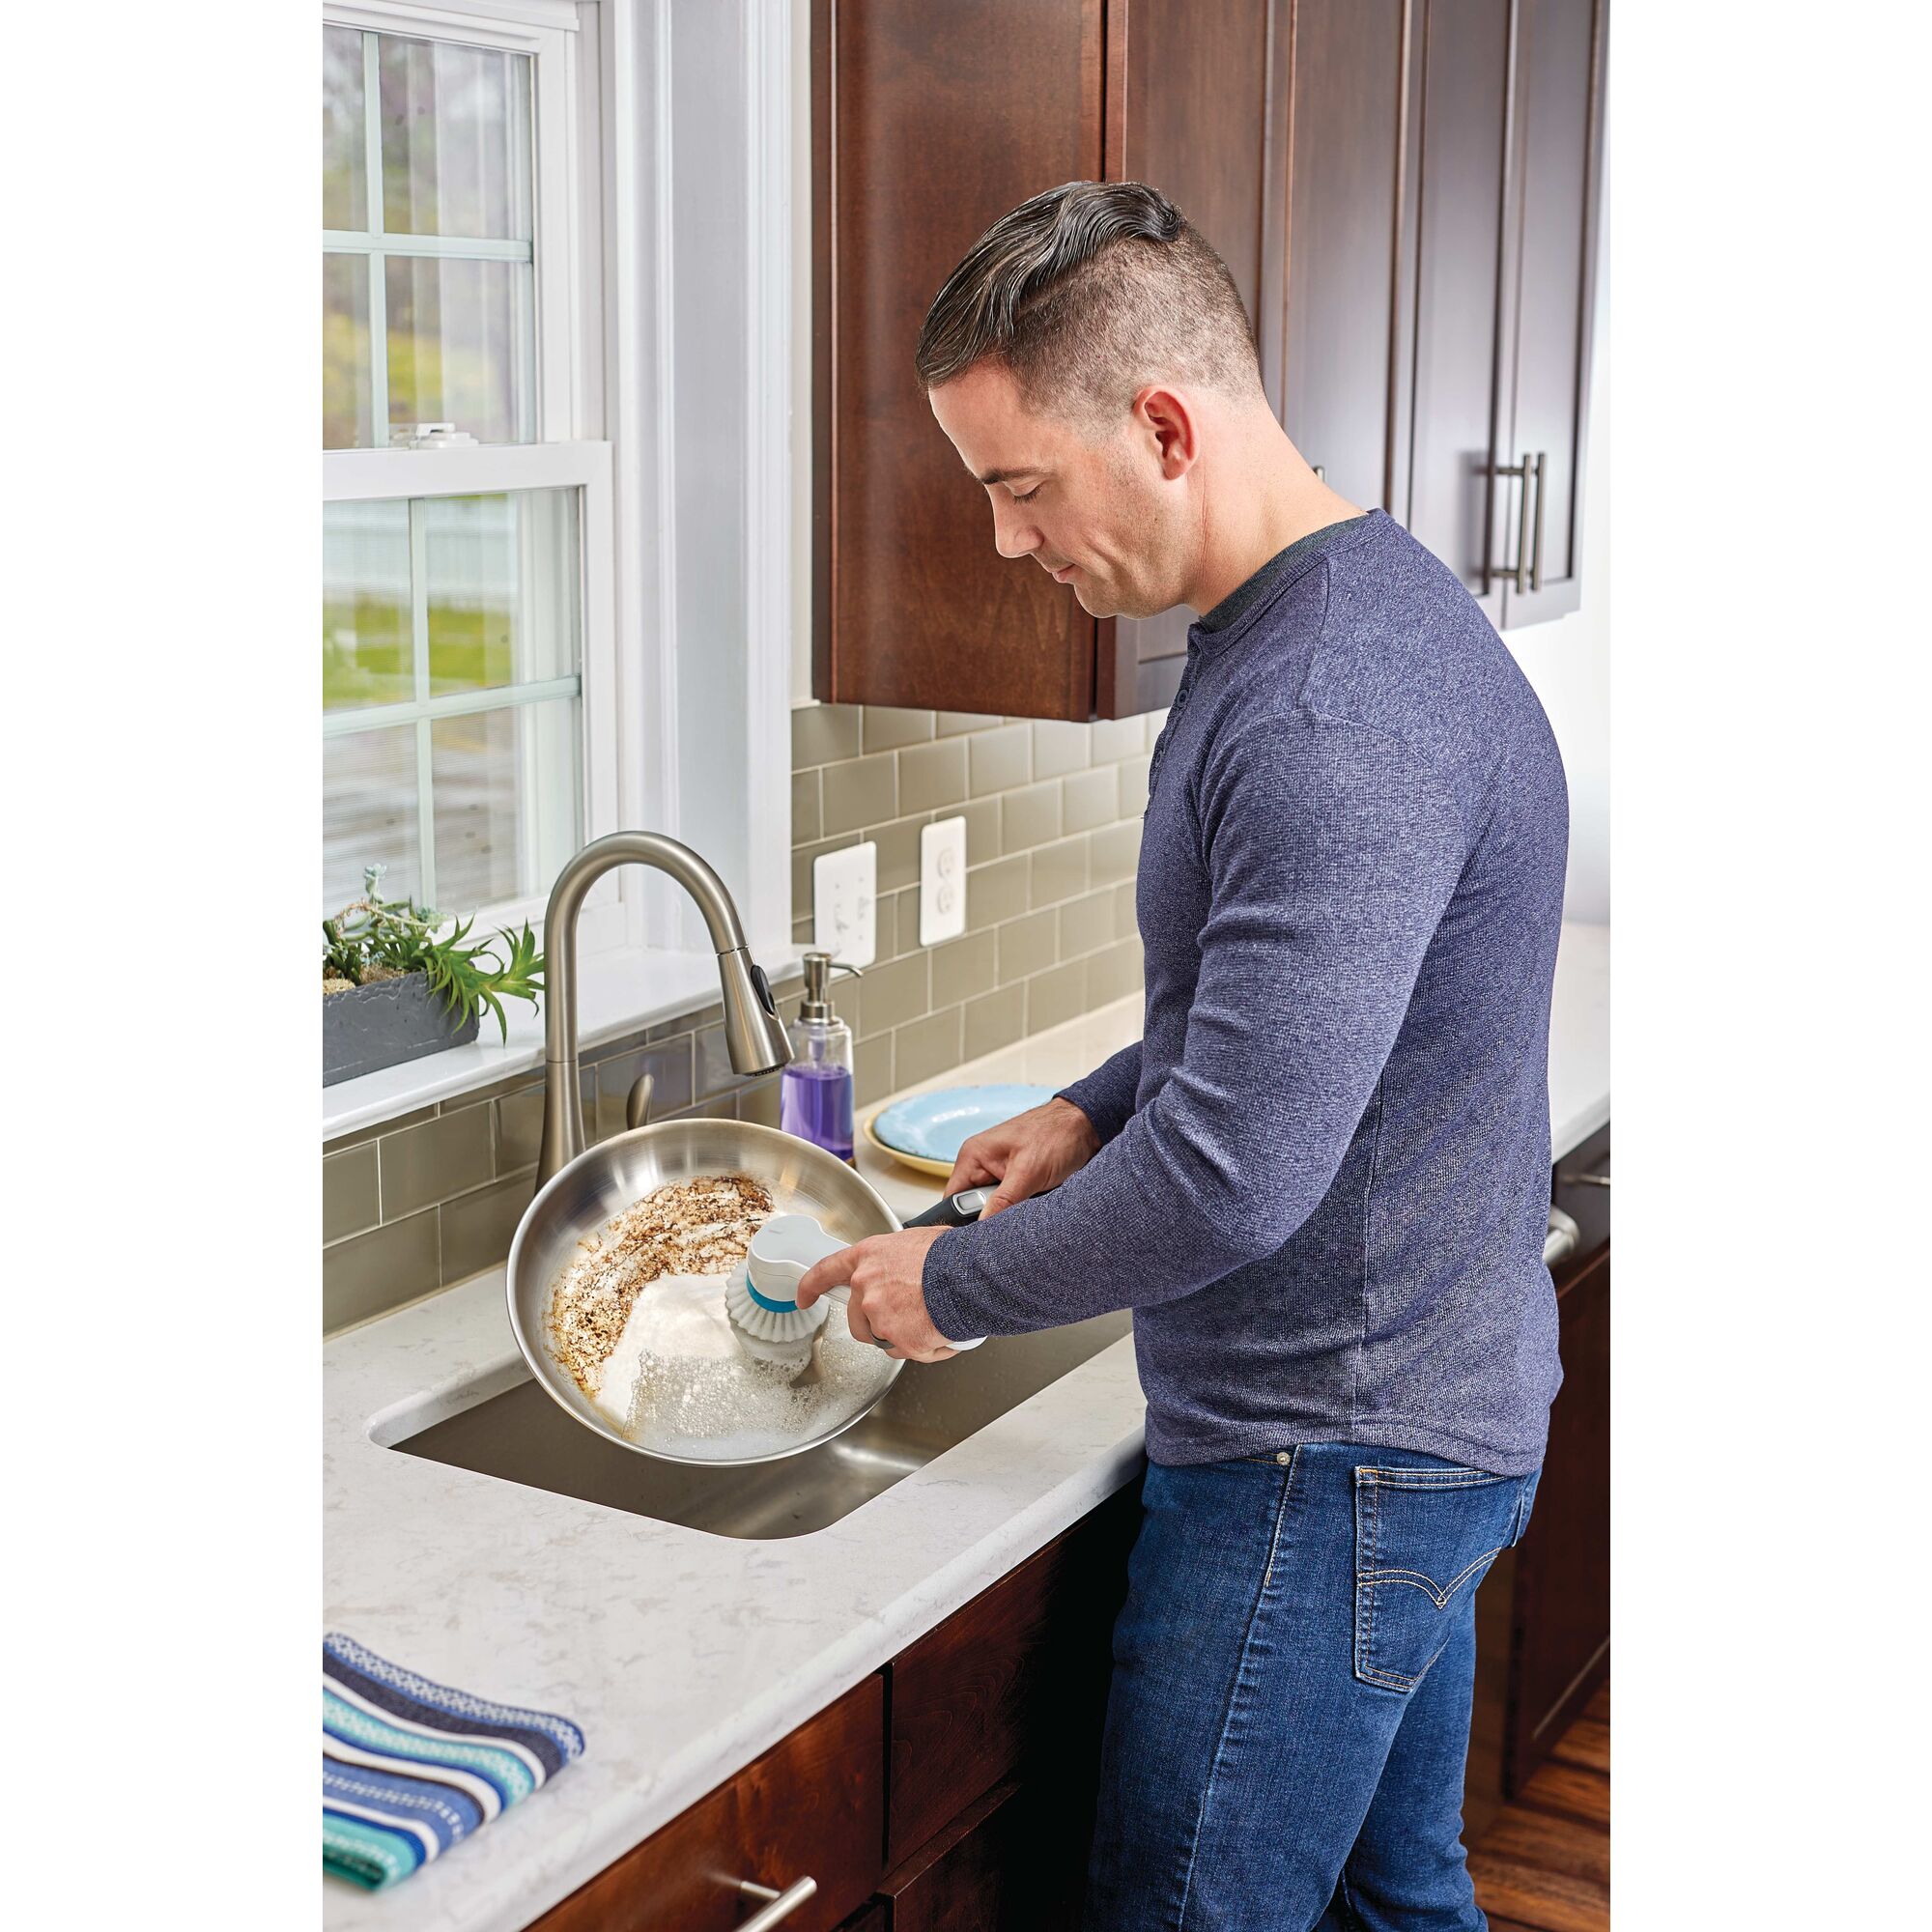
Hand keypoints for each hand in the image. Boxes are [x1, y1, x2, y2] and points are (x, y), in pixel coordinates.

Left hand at [795, 1226, 956, 1361]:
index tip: (804, 1297)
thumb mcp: (916, 1241)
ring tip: (931, 1317)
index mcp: (867, 1258)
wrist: (970, 1274)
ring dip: (903, 1335)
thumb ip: (897, 1258)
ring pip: (884, 1339)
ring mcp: (880, 1318)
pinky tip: (943, 1329)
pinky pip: (911, 1352)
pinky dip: (928, 1347)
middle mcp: (866, 1288)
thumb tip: (907, 1264)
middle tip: (907, 1314)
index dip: (811, 1286)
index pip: (826, 1271)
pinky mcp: (901, 1342)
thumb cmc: (950, 1254)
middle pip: (858, 1319)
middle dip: (877, 1322)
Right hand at [943, 1095, 1099, 1215]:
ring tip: (1031, 1205)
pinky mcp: (1018, 1182)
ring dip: (1011, 1214)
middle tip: (1013, 1217)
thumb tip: (981, 1227)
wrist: (1087, 1125)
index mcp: (974, 1156)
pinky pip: (1012, 1205)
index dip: (960, 1221)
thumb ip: (1003, 1201)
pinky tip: (1037, 1204)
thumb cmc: (1057, 1133)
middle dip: (991, 1218)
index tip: (978, 1236)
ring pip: (995, 1209)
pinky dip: (1023, 1209)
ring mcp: (1001, 1174)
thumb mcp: (1029, 1171)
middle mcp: (983, 1165)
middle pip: (973, 1207)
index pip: (952, 1199)